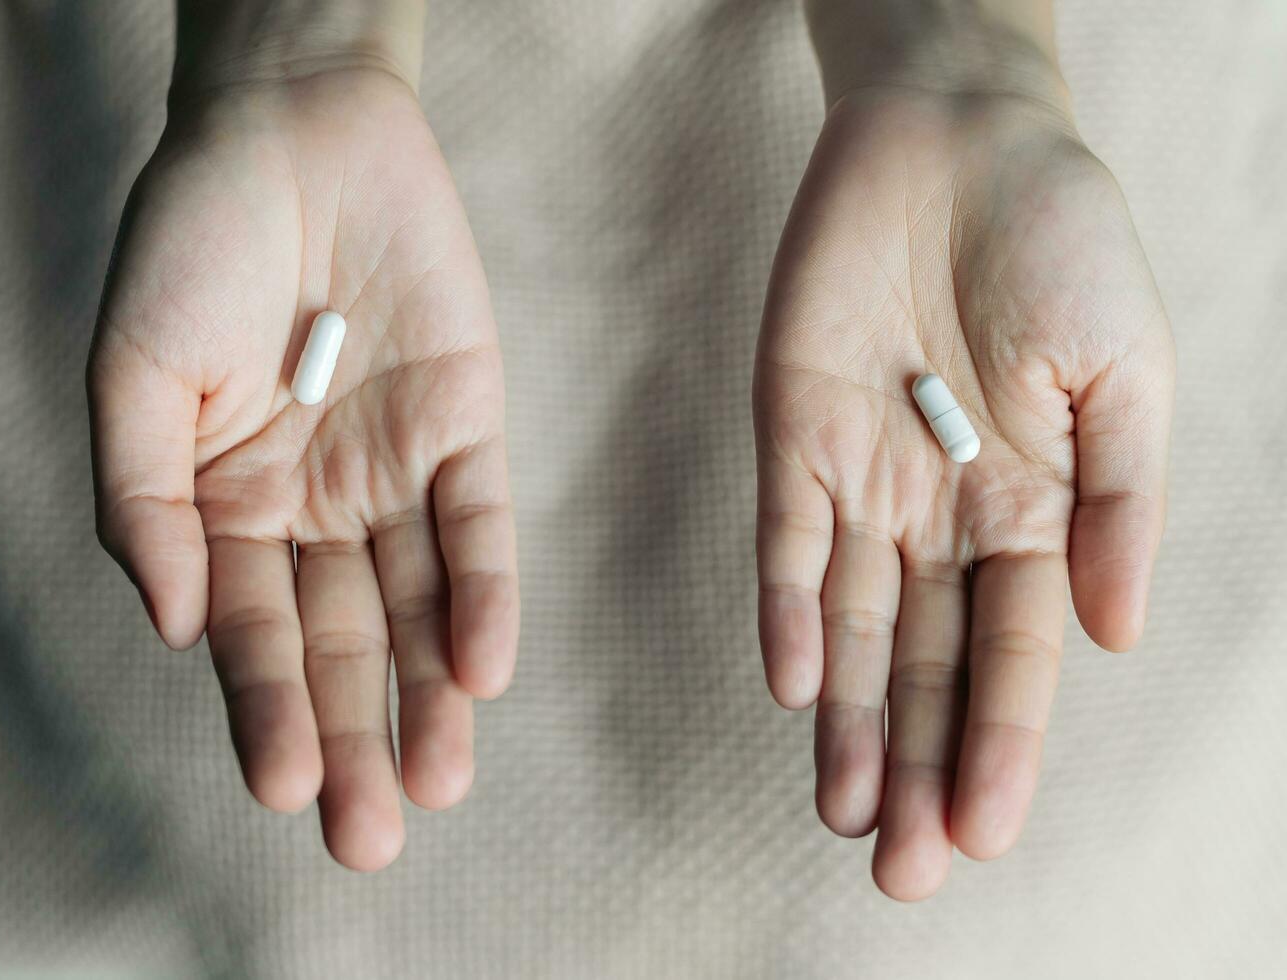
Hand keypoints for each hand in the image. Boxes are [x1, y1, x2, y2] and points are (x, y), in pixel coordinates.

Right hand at [88, 67, 517, 870]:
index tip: (281, 787)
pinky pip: (478, 526)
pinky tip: (480, 669)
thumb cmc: (192, 245)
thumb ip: (142, 504)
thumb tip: (171, 627)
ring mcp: (392, 473)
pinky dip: (482, 595)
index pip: (251, 634)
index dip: (266, 710)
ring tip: (437, 780)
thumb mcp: (132, 375)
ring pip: (418, 607)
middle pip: (341, 643)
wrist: (290, 128)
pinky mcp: (466, 425)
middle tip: (370, 834)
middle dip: (355, 737)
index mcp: (225, 509)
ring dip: (431, 695)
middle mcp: (313, 508)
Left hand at [753, 86, 1173, 898]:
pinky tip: (792, 685)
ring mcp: (864, 482)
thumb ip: (1121, 503)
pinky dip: (786, 610)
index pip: (1014, 655)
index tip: (981, 832)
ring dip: (843, 719)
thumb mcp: (1127, 371)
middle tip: (896, 870)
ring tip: (839, 811)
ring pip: (848, 626)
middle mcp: (943, 516)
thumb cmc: (1063, 242)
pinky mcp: (791, 436)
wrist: (959, 138)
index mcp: (1035, 511)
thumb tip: (1116, 638)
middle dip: (913, 764)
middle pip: (924, 663)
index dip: (999, 744)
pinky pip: (785, 540)